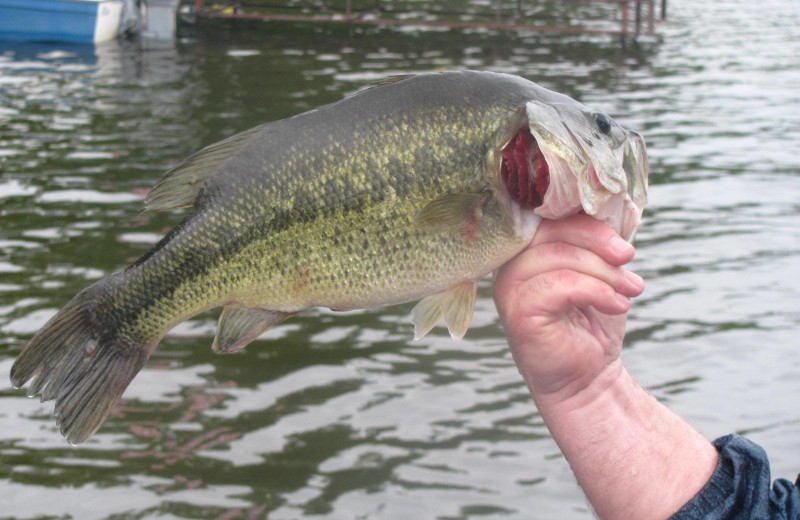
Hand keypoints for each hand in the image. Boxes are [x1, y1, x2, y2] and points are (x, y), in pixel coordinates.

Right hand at [493, 214, 644, 404]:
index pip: (549, 216)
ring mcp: (509, 287)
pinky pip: (560, 285)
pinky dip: (596, 291)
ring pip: (560, 257)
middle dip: (599, 242)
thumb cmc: (592, 322)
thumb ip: (604, 240)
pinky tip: (617, 305)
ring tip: (631, 289)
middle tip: (629, 258)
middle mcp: (510, 264)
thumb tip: (623, 203)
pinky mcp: (517, 312)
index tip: (624, 242)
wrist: (588, 378)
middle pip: (553, 230)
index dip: (588, 221)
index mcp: (527, 248)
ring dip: (604, 272)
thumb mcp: (603, 272)